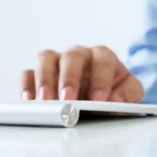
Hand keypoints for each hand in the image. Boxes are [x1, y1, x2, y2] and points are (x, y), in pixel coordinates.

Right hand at [21, 45, 143, 101]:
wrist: (102, 96)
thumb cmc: (115, 91)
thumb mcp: (130, 93)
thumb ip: (127, 95)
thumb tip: (114, 101)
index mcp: (103, 55)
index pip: (102, 59)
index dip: (101, 79)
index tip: (99, 100)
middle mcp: (79, 54)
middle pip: (72, 56)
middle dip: (69, 78)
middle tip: (68, 100)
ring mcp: (57, 62)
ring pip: (46, 58)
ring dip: (45, 79)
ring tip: (46, 101)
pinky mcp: (38, 73)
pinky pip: (28, 73)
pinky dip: (27, 85)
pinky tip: (30, 100)